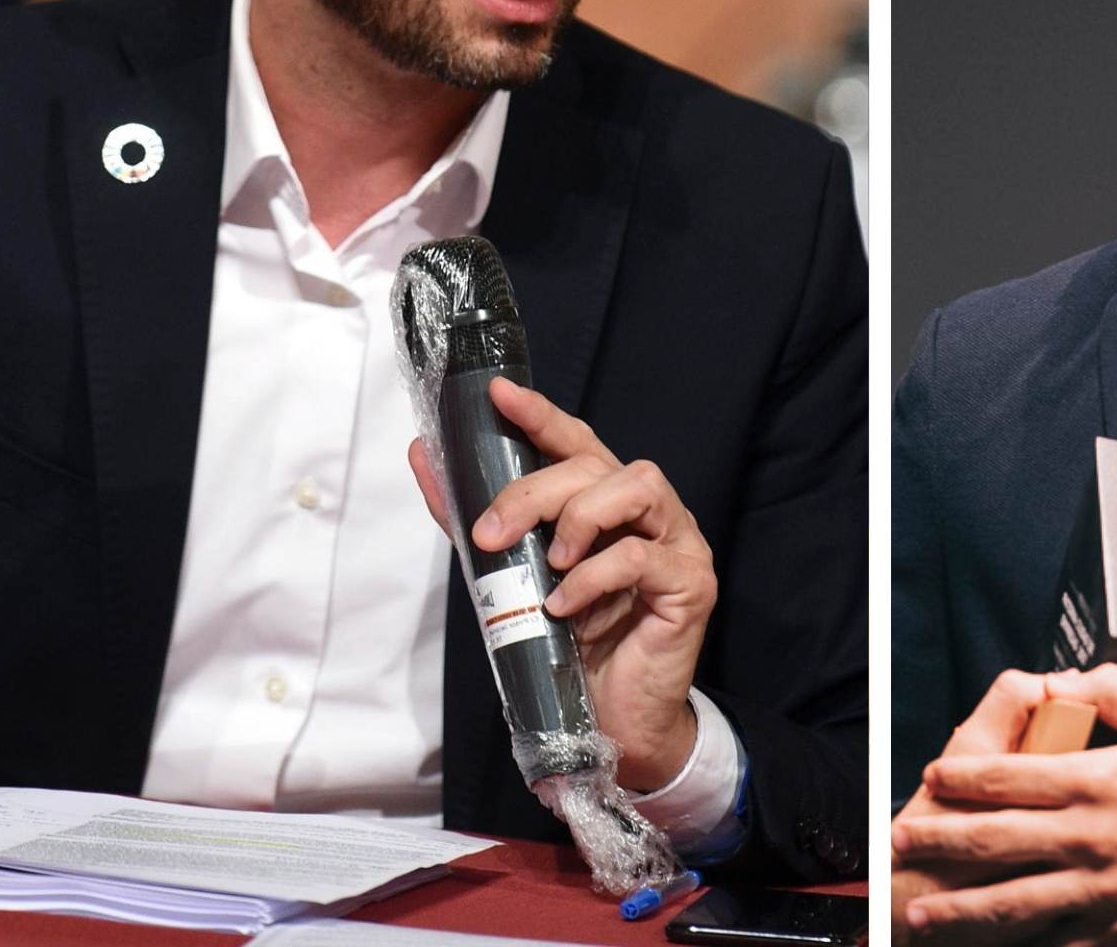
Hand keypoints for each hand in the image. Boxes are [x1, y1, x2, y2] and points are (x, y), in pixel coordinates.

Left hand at [409, 377, 716, 790]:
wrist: (613, 722)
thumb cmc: (569, 645)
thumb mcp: (511, 580)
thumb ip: (474, 522)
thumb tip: (424, 459)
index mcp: (607, 503)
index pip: (577, 441)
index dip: (540, 414)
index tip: (498, 394)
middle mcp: (647, 512)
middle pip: (596, 463)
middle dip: (535, 490)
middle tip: (491, 534)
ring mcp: (677, 541)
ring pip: (636, 486)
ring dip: (579, 518)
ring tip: (550, 564)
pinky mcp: (691, 582)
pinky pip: (641, 556)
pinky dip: (593, 578)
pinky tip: (566, 607)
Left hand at [891, 664, 1116, 946]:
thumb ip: (1107, 689)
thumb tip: (1063, 680)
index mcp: (1095, 781)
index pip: (1010, 777)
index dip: (963, 779)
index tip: (931, 778)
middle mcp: (1089, 836)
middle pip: (997, 839)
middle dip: (941, 841)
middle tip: (901, 844)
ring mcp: (1101, 888)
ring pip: (1016, 902)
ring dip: (963, 909)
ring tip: (924, 913)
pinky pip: (1060, 942)